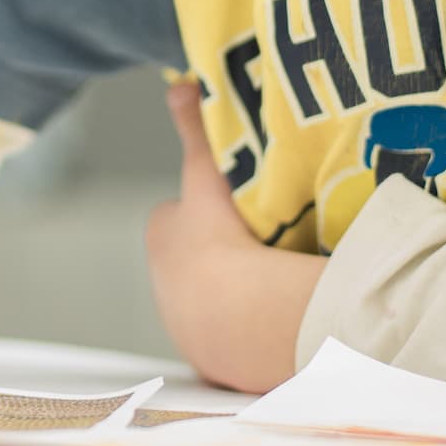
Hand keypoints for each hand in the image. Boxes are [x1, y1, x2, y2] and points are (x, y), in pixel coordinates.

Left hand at [145, 78, 321, 392]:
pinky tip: (283, 315)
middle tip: (265, 240)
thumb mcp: (207, 176)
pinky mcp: (220, 361)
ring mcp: (191, 328)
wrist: (241, 319)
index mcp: (162, 239)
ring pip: (218, 300)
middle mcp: (167, 287)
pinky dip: (257, 327)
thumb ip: (195, 130)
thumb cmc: (219, 242)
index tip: (235, 205)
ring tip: (280, 277)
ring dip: (242, 292)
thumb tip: (180, 84)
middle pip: (197, 259)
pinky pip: (242, 337)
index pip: (178, 215)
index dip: (204, 207)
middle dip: (222, 251)